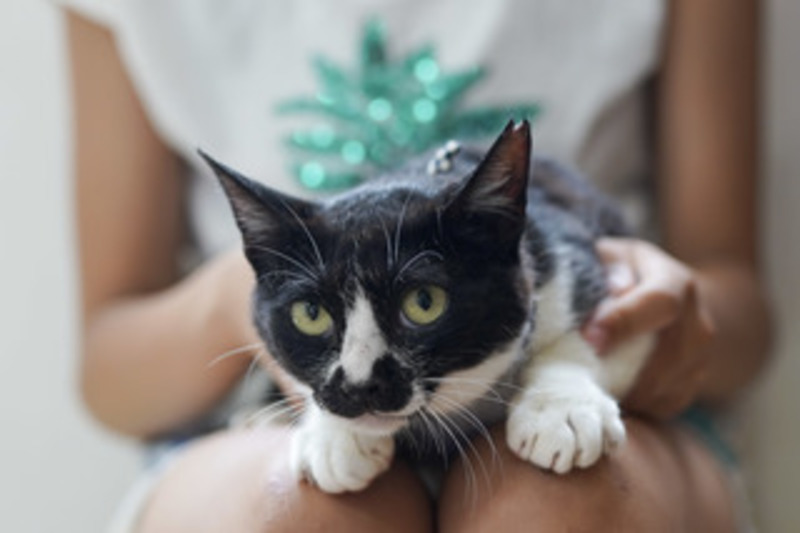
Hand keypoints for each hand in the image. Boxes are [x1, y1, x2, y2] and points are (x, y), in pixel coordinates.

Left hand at [582, 238, 714, 418]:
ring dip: (624, 392)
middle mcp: (697, 323)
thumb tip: (616, 289)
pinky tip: (608, 395)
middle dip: (619, 369)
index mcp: (676, 282)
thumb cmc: (628, 274)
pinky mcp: (691, 387)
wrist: (676, 301)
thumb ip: (611, 266)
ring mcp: (700, 360)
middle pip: (664, 356)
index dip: (624, 322)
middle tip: (578, 377)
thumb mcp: (615, 257)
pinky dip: (632, 407)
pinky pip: (660, 408)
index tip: (589, 339)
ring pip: (662, 389)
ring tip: (588, 387)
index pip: (659, 302)